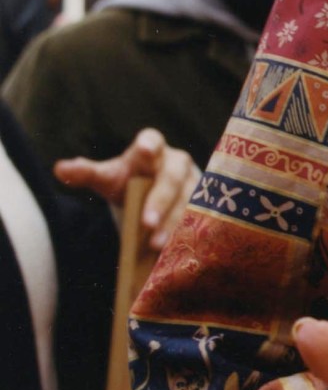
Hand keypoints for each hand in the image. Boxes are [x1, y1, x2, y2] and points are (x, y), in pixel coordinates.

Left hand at [55, 126, 198, 254]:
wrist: (157, 196)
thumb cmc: (129, 182)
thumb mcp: (108, 178)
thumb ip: (86, 174)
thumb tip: (59, 170)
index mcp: (152, 149)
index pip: (151, 140)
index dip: (149, 145)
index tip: (144, 150)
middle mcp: (177, 163)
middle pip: (171, 178)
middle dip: (160, 201)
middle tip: (146, 223)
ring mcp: (196, 184)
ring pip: (188, 202)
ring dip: (173, 223)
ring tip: (156, 244)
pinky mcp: (206, 206)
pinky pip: (200, 219)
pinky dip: (187, 233)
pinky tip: (177, 249)